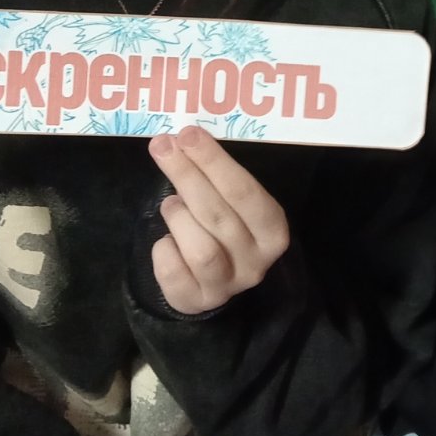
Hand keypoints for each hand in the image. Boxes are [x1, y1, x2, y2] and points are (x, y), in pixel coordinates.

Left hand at [148, 126, 289, 314]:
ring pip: (200, 249)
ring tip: (170, 204)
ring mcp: (228, 285)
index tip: (188, 134)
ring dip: (178, 217)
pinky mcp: (197, 301)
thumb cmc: (225, 227)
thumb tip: (182, 139)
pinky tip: (166, 241)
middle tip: (163, 147)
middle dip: (187, 175)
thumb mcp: (232, 203)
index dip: (213, 162)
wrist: (214, 281)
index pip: (244, 192)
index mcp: (273, 230)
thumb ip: (216, 177)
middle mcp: (257, 261)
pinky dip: (163, 249)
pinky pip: (174, 271)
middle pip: (219, 215)